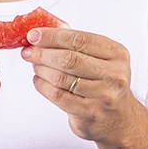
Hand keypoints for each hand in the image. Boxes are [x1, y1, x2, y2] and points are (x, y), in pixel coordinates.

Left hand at [20, 27, 136, 144]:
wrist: (118, 117)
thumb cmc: (104, 81)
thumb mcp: (100, 58)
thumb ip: (76, 43)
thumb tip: (44, 30)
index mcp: (117, 54)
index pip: (79, 39)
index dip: (52, 36)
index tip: (33, 35)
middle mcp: (114, 75)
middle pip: (69, 59)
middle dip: (43, 53)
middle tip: (28, 52)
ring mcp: (103, 96)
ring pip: (61, 78)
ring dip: (41, 70)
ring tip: (35, 66)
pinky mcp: (90, 113)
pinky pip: (58, 96)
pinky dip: (43, 86)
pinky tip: (39, 80)